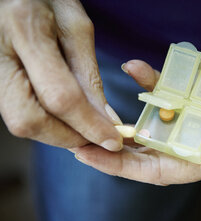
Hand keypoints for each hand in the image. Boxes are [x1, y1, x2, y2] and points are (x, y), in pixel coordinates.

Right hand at [0, 0, 122, 150]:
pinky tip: (64, 116)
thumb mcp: (76, 27)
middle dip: (68, 137)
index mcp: (25, 29)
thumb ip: (88, 75)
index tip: (113, 140)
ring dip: (57, 133)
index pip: (60, 96)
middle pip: (30, 120)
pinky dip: (44, 122)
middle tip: (97, 138)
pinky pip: (15, 112)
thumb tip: (104, 119)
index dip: (90, 125)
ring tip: (83, 126)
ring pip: (19, 122)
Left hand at [72, 0, 200, 210]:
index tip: (90, 157)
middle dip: (116, 145)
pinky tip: (132, 65)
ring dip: (126, 113)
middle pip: (151, 149)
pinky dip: (147, 80)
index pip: (165, 170)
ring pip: (152, 121)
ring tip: (95, 106)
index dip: (126, 168)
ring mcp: (194, 111)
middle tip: (78, 135)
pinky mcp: (189, 88)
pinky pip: (161, 89)